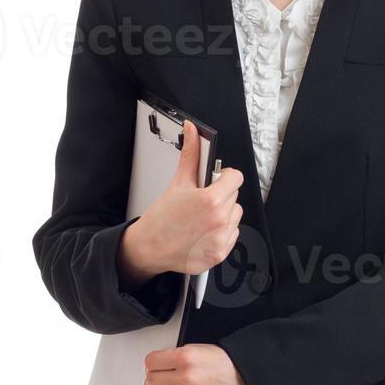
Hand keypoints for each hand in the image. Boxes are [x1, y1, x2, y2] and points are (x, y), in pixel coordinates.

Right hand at [119, 120, 243, 285]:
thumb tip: (192, 131)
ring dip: (223, 213)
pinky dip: (221, 231)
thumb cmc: (161, 217)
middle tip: (200, 200)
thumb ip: (190, 154)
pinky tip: (203, 230)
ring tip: (201, 216)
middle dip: (220, 194)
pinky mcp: (220, 253)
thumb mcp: (178, 182)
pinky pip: (232, 234)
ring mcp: (221, 238)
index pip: (236, 177)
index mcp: (211, 200)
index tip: (216, 180)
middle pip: (234, 195)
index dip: (224, 176)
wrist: (149, 247)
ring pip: (235, 214)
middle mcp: (220, 220)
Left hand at [144, 344, 252, 384]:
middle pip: (153, 378)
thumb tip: (158, 364)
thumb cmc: (226, 363)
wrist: (247, 378)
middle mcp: (188, 377)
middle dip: (151, 376)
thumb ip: (177, 355)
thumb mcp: (200, 348)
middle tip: (154, 376)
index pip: (152, 362)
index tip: (152, 365)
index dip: (150, 363)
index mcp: (187, 357)